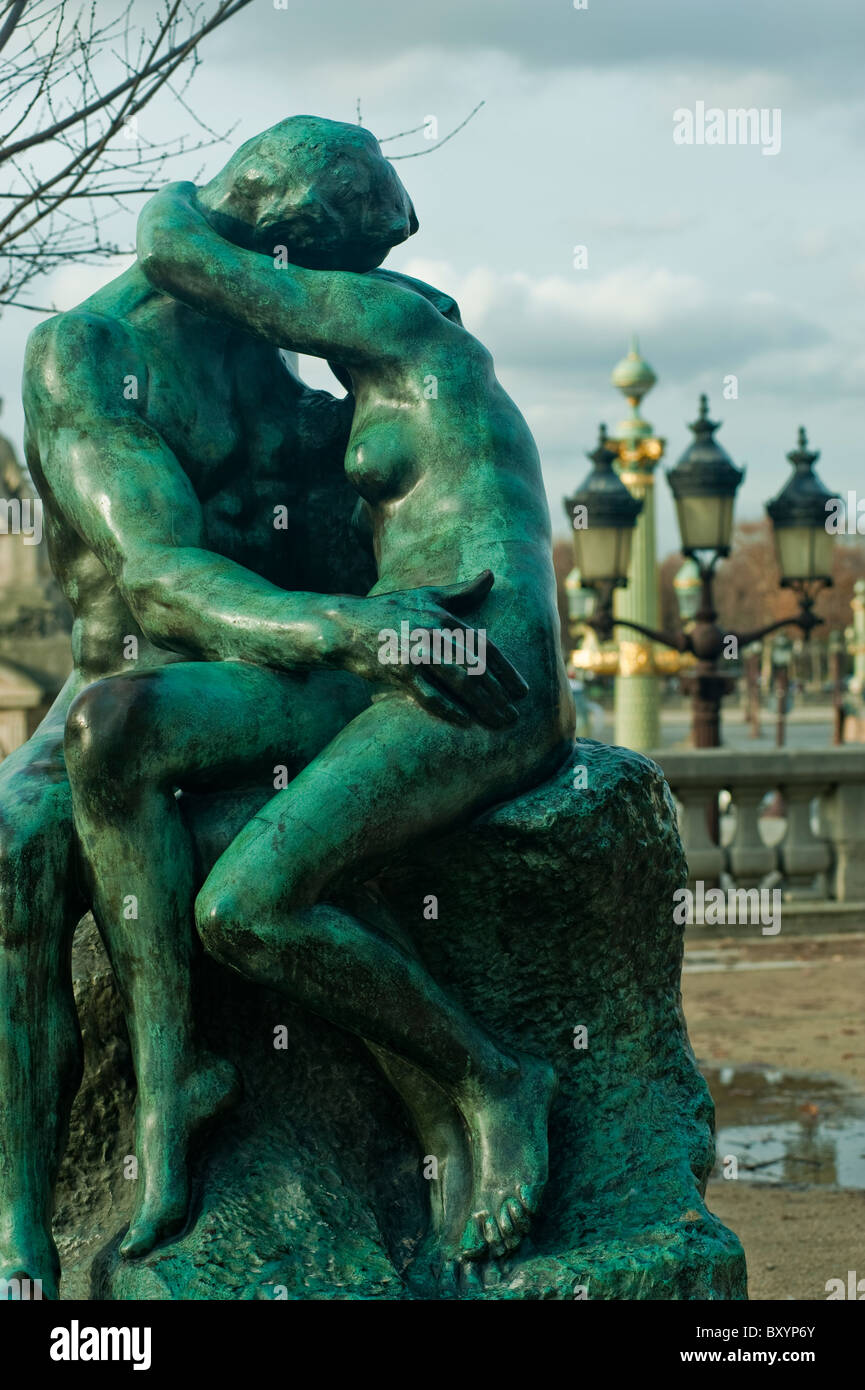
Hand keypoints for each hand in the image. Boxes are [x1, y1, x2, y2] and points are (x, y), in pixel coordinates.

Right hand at [340, 570, 528, 727]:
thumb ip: (460, 592)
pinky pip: (427, 693)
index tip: (522, 691)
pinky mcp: (397, 670)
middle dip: (498, 693)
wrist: (345, 626)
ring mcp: (415, 652)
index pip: (483, 646)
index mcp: (444, 617)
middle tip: (515, 716)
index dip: (506, 670)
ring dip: (482, 704)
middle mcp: (433, 632)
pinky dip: (447, 708)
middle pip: (475, 666)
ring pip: (457, 681)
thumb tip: (490, 575)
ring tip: (499, 722)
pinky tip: (465, 722)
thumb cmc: (388, 612)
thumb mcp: (426, 596)